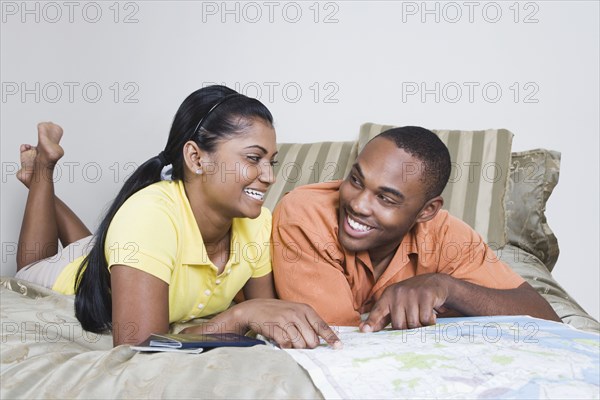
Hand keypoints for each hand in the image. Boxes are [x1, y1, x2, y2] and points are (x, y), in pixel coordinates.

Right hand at [206, 299, 342, 348]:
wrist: (254, 309)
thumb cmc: (278, 313)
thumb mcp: (295, 312)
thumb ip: (308, 323)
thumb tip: (321, 340)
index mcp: (305, 309)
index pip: (322, 326)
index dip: (331, 338)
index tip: (339, 347)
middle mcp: (297, 313)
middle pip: (312, 340)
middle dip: (308, 346)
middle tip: (299, 342)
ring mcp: (286, 319)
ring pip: (300, 344)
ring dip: (295, 347)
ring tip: (288, 339)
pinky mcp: (275, 327)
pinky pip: (286, 344)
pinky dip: (285, 346)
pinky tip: (280, 339)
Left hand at [360, 273, 450, 332]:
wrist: (434, 282)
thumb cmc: (411, 297)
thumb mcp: (395, 303)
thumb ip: (382, 317)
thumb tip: (365, 329)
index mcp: (387, 295)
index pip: (378, 311)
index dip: (371, 322)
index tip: (364, 330)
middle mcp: (397, 293)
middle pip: (398, 325)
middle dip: (406, 328)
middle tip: (413, 319)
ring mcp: (411, 293)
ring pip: (413, 324)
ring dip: (419, 325)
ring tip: (421, 315)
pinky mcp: (426, 295)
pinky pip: (425, 320)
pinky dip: (429, 322)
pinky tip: (431, 314)